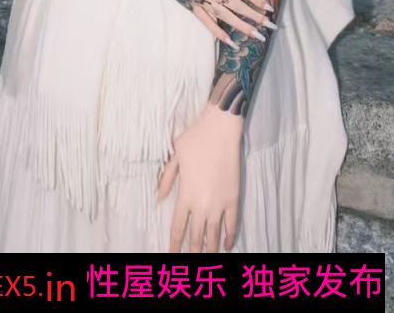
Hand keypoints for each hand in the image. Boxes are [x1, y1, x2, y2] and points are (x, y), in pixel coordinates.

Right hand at [144, 0, 275, 46]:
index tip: (268, 7)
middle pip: (236, 5)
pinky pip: (206, 21)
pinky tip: (228, 40)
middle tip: (269, 26)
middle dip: (254, 16)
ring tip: (255, 36)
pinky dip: (217, 31)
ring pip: (225, 16)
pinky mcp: (189, 5)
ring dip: (241, 26)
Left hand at [156, 103, 242, 250]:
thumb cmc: (195, 139)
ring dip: (210, 250)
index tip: (172, 256)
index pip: (178, 228)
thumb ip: (167, 180)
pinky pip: (232, 224)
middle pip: (196, 237)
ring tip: (208, 260)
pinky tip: (227, 245)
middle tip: (189, 263)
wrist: (220, 129)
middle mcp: (202, 205)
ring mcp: (220, 204)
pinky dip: (229, 237)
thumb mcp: (174, 157)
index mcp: (185, 196)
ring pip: (214, 235)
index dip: (174, 245)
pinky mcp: (234, 199)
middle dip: (192, 253)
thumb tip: (159, 198)